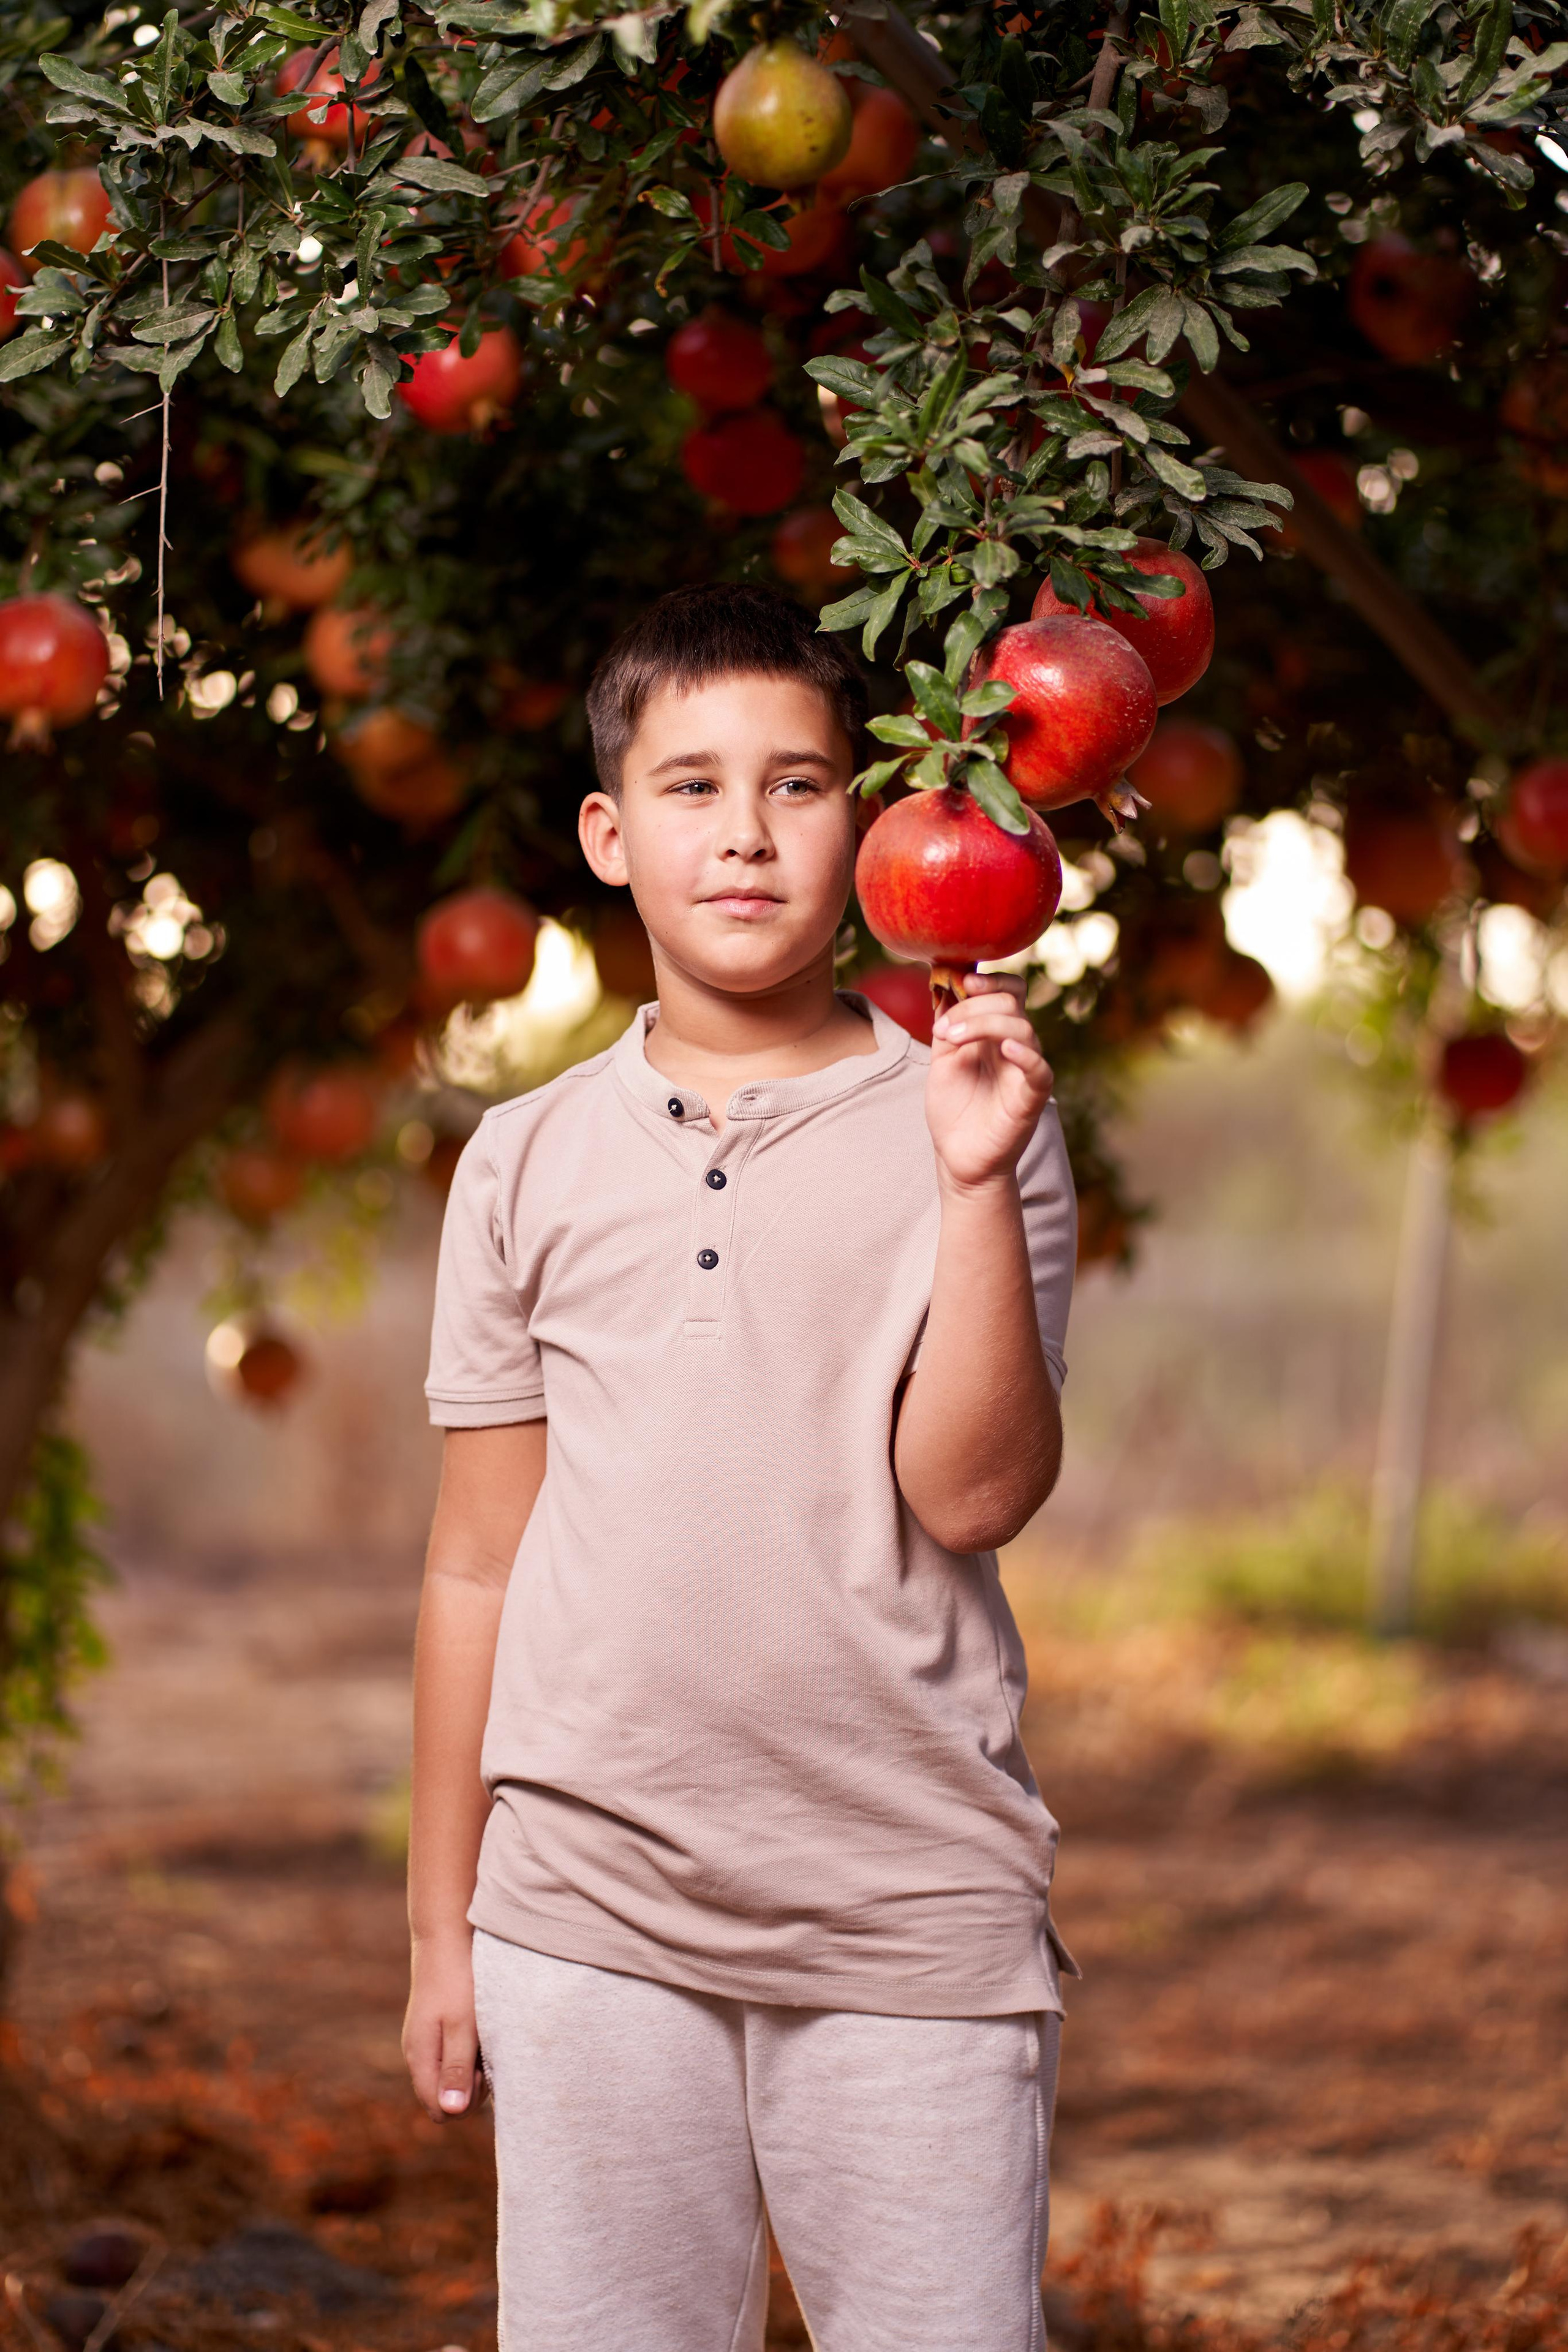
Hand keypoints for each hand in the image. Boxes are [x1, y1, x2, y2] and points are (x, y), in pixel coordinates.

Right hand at [403, 1930, 482, 2121]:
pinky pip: (455, 2055)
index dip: (466, 2101)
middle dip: (472, 2086)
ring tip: (484, 2033)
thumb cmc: (458, 1980)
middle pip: (447, 2098)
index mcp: (420, 2059)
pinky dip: (472, 2048)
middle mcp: (419, 2054)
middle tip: (486, 2049)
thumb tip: (450, 2112)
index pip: (440, 2111)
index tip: (482, 2070)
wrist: (447, 1934)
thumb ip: (457, 2069)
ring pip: (454, 2076)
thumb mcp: (463, 2026)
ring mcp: (427, 2041)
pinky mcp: (437, 2028)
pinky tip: (480, 2025)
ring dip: (475, 2066)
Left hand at [926, 973, 1053, 1192]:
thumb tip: (946, 984)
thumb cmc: (954, 1110)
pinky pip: (1039, 1068)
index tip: (962, 981)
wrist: (957, 1156)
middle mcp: (1015, 1046)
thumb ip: (949, 1024)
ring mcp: (1025, 1069)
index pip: (1010, 990)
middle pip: (1012, 1003)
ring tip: (952, 1038)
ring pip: (1022, 1028)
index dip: (990, 980)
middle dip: (975, 1005)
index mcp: (996, 1034)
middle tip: (944, 1028)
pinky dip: (1025, 1054)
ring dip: (983, 1024)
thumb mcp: (942, 1060)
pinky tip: (1005, 1050)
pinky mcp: (1031, 1096)